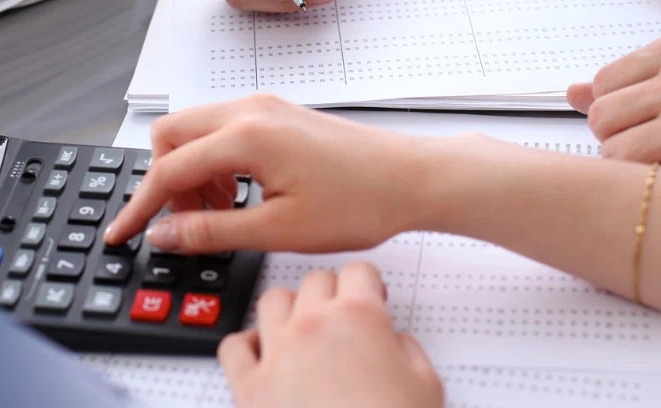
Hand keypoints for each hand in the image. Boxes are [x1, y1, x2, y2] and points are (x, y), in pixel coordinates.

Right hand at [104, 95, 431, 253]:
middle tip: (181, 222)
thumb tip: (165, 234)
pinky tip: (239, 194)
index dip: (141, 206)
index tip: (122, 233)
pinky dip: (216, 161)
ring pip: (197, 130)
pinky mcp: (278, 114)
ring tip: (218, 213)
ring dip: (191, 171)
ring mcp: (266, 106)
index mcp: (247, 135)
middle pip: (172, 134)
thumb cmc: (360, 200)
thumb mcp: (279, 229)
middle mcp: (251, 109)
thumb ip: (212, 231)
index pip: (168, 168)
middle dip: (164, 180)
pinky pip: (224, 130)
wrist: (410, 178)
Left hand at [218, 263, 442, 407]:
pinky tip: (264, 356)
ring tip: (303, 331)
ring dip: (288, 310)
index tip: (371, 298)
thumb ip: (409, 351)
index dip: (368, 285)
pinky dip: (246, 346)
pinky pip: (233, 347)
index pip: (359, 271)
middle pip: (315, 280)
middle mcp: (312, 326)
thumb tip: (394, 342)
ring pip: (272, 301)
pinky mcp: (249, 388)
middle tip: (343, 318)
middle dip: (331, 294)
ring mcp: (276, 354)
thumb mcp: (427, 387)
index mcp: (358, 318)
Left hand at [567, 33, 660, 173]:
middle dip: (621, 135)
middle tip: (660, 141)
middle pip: (600, 116)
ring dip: (634, 165)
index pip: (602, 82)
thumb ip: (631, 83)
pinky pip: (636, 180)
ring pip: (612, 151)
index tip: (650, 114)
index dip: (619, 107)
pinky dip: (653, 186)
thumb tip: (572, 92)